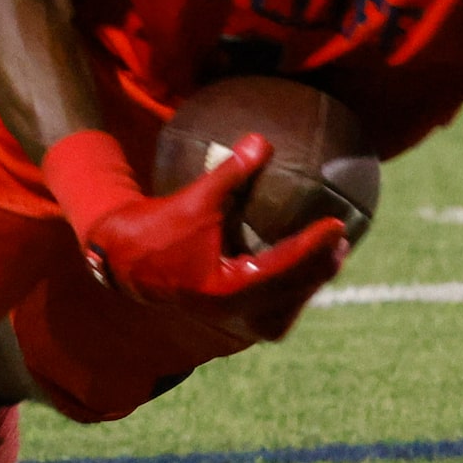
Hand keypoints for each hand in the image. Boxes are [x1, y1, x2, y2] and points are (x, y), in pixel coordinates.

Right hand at [59, 132, 348, 342]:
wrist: (121, 261)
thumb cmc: (155, 229)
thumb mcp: (193, 199)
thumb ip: (230, 172)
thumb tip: (262, 141)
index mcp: (226, 290)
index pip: (283, 268)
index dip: (313, 246)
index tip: (337, 225)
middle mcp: (232, 314)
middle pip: (291, 294)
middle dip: (320, 269)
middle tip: (342, 241)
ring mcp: (229, 321)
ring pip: (284, 312)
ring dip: (308, 287)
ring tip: (330, 260)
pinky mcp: (225, 318)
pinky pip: (269, 316)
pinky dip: (288, 297)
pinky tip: (299, 277)